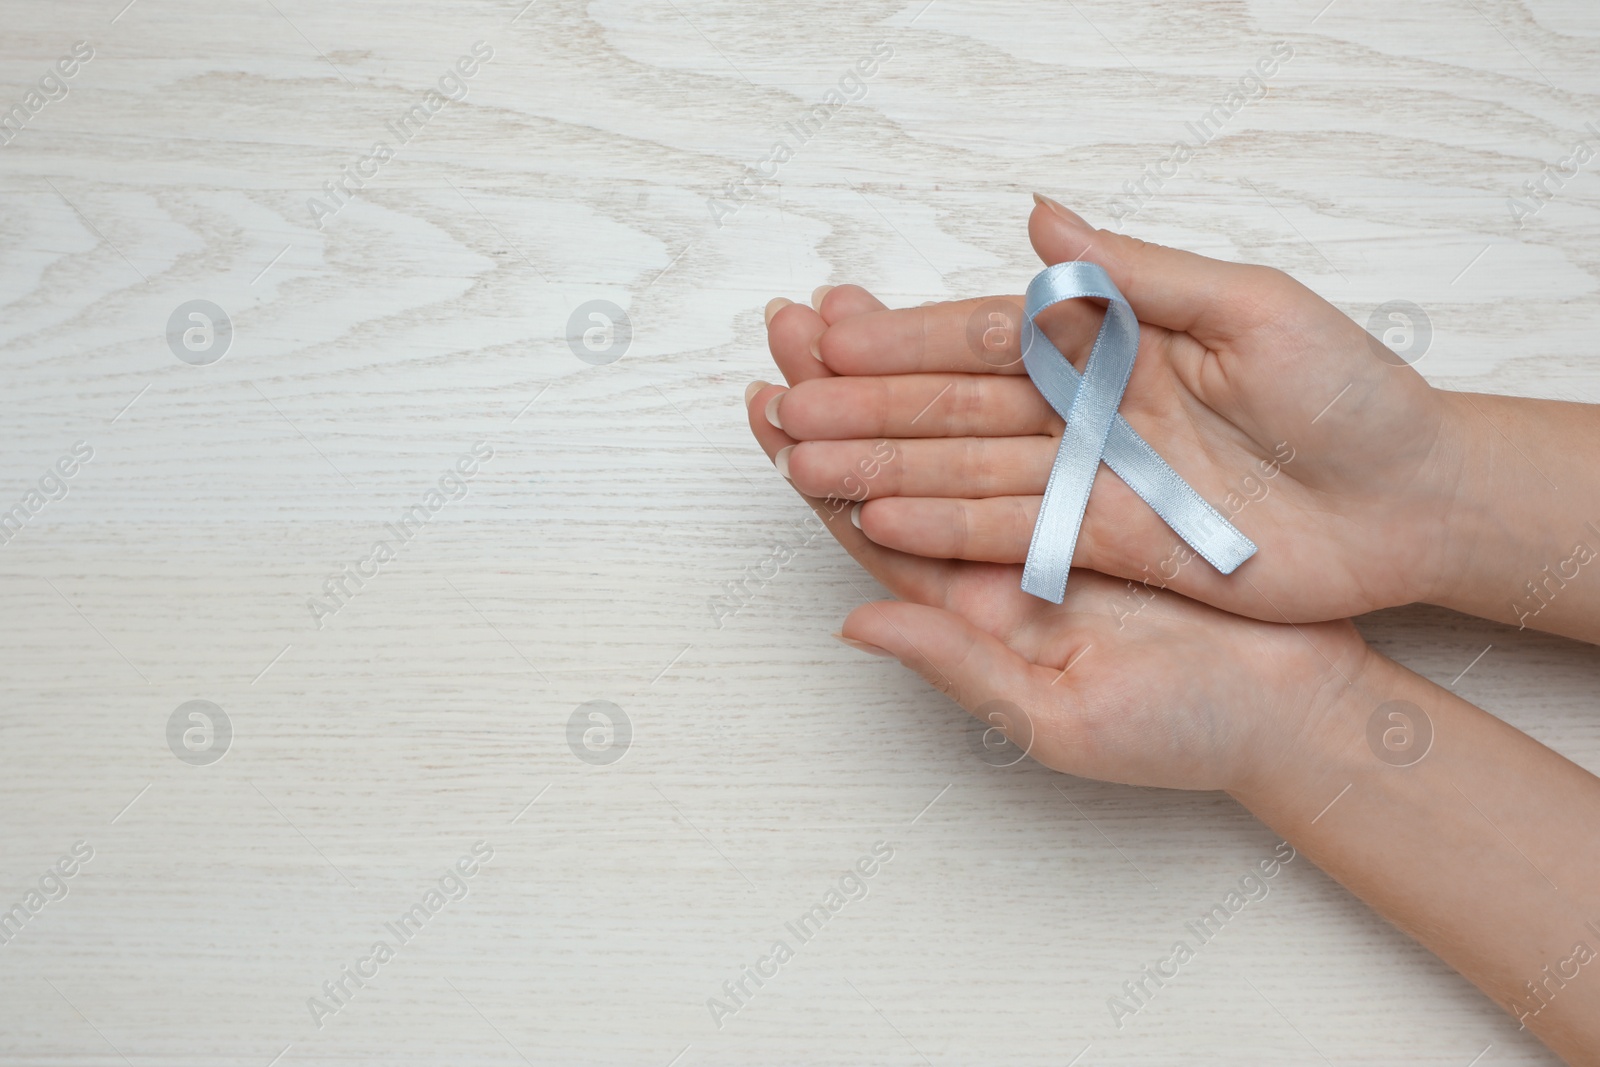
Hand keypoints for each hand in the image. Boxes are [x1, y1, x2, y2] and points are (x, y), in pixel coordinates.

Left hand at [743, 368, 1366, 792]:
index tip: (766, 401)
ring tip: (849, 302)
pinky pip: (1045, 415)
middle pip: (900, 456)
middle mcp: (999, 549)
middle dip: (842, 389)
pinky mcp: (1115, 479)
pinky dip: (1004, 366)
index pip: (868, 525)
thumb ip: (956, 668)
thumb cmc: (1184, 734)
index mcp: (973, 607)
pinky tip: (968, 318)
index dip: (815, 465)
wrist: (1296, 714)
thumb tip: (854, 627)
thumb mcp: (1058, 719)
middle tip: (791, 319)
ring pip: (961, 423)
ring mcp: (1056, 508)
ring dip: (904, 363)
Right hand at [757, 196, 1478, 624]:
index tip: (828, 332)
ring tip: (804, 464)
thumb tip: (1042, 221)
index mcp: (1112, 341)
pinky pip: (1012, 535)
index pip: (986, 337)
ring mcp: (1090, 480)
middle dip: (867, 406)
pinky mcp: (1107, 544)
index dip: (905, 337)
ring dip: (882, 470)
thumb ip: (1137, 276)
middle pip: (954, 408)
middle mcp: (1086, 411)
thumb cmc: (1350, 393)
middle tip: (784, 406)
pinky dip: (946, 530)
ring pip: (965, 474)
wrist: (1409, 502)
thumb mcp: (1254, 311)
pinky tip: (881, 522)